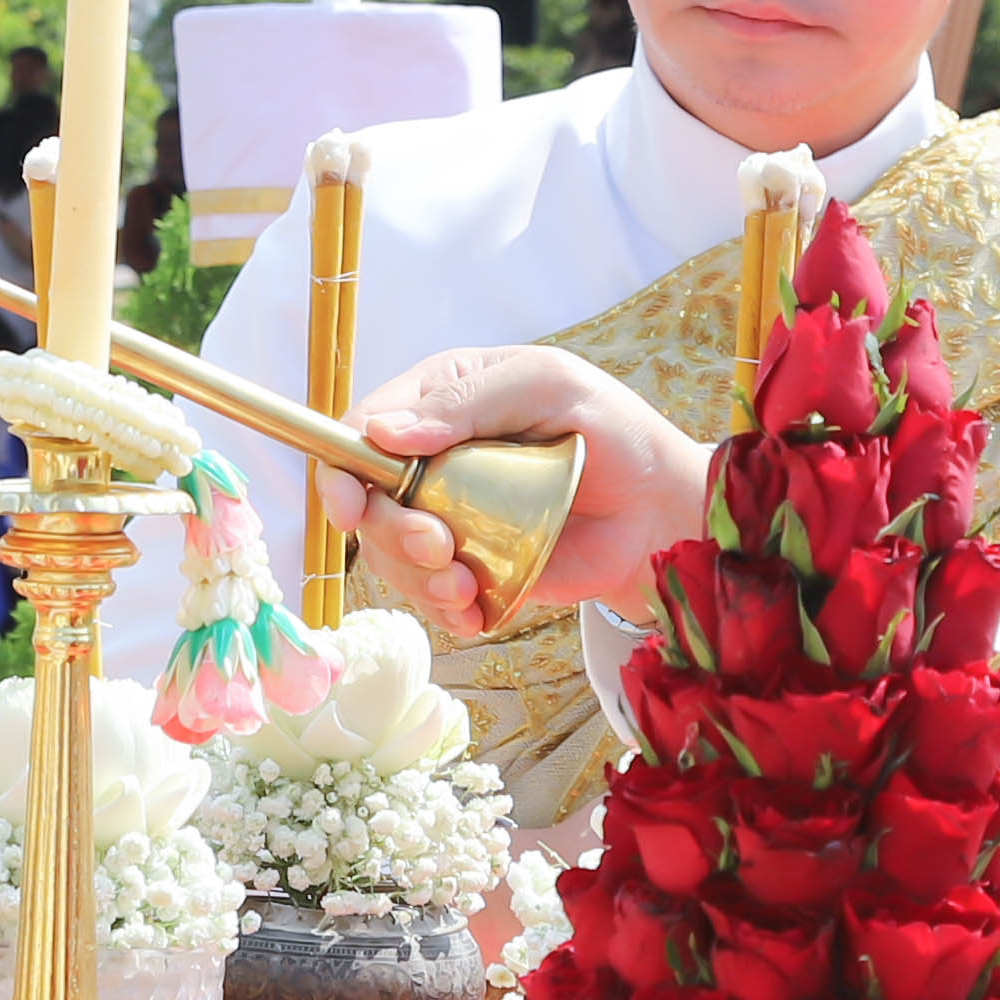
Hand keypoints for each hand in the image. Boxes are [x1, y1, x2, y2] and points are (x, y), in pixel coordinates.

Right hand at [342, 345, 705, 638]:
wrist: (658, 510)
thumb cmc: (611, 430)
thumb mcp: (547, 387)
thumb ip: (469, 403)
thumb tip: (385, 434)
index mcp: (440, 400)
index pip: (360, 432)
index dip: (341, 472)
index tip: (351, 509)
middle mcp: (432, 460)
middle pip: (367, 505)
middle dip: (392, 535)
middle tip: (442, 547)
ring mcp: (450, 518)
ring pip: (393, 558)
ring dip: (418, 581)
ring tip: (467, 589)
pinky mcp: (472, 568)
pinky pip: (432, 598)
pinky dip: (445, 612)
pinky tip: (474, 613)